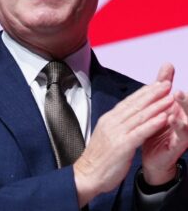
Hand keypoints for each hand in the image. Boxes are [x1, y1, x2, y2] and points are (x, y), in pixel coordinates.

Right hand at [74, 80, 172, 206]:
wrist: (87, 174)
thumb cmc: (99, 158)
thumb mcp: (107, 135)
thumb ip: (117, 125)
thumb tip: (128, 116)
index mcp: (109, 119)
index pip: (128, 102)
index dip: (144, 92)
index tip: (156, 84)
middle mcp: (112, 122)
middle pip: (135, 105)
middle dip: (152, 93)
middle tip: (166, 83)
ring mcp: (116, 133)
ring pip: (139, 116)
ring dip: (157, 105)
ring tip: (170, 97)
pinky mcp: (122, 146)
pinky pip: (140, 132)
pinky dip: (153, 124)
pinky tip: (164, 117)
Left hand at [142, 63, 187, 184]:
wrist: (152, 156)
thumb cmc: (157, 127)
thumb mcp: (159, 103)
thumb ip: (164, 84)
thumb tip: (168, 64)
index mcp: (181, 109)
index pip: (184, 95)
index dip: (181, 86)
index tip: (174, 70)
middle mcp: (186, 120)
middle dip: (185, 97)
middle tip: (178, 88)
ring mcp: (184, 133)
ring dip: (185, 109)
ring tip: (178, 97)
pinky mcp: (178, 146)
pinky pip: (181, 136)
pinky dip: (178, 127)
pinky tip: (172, 118)